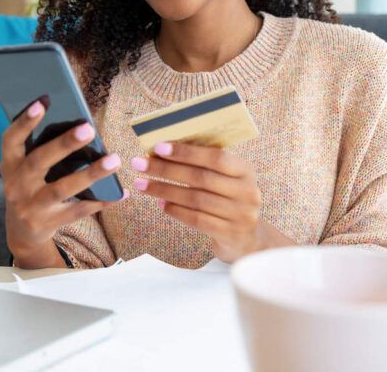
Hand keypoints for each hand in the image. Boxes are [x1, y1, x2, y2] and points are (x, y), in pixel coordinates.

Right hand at [0, 100, 127, 266]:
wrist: (21, 231)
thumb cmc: (29, 187)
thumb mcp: (24, 169)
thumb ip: (40, 149)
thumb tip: (78, 125)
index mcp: (9, 165)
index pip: (11, 140)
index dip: (24, 122)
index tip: (42, 102)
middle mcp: (15, 185)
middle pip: (39, 161)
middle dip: (64, 144)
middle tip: (89, 128)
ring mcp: (30, 207)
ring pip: (62, 188)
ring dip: (90, 174)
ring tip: (114, 160)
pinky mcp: (47, 223)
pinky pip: (78, 211)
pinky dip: (100, 201)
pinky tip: (119, 192)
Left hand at [131, 142, 261, 262]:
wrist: (247, 239)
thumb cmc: (228, 200)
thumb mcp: (226, 180)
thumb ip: (204, 165)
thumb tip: (164, 150)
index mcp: (245, 171)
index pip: (215, 157)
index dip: (186, 152)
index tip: (158, 147)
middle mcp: (246, 192)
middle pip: (200, 178)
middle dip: (166, 169)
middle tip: (139, 164)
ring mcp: (240, 215)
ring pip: (195, 199)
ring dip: (164, 190)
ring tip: (141, 184)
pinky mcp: (229, 234)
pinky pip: (197, 220)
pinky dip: (176, 211)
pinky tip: (160, 204)